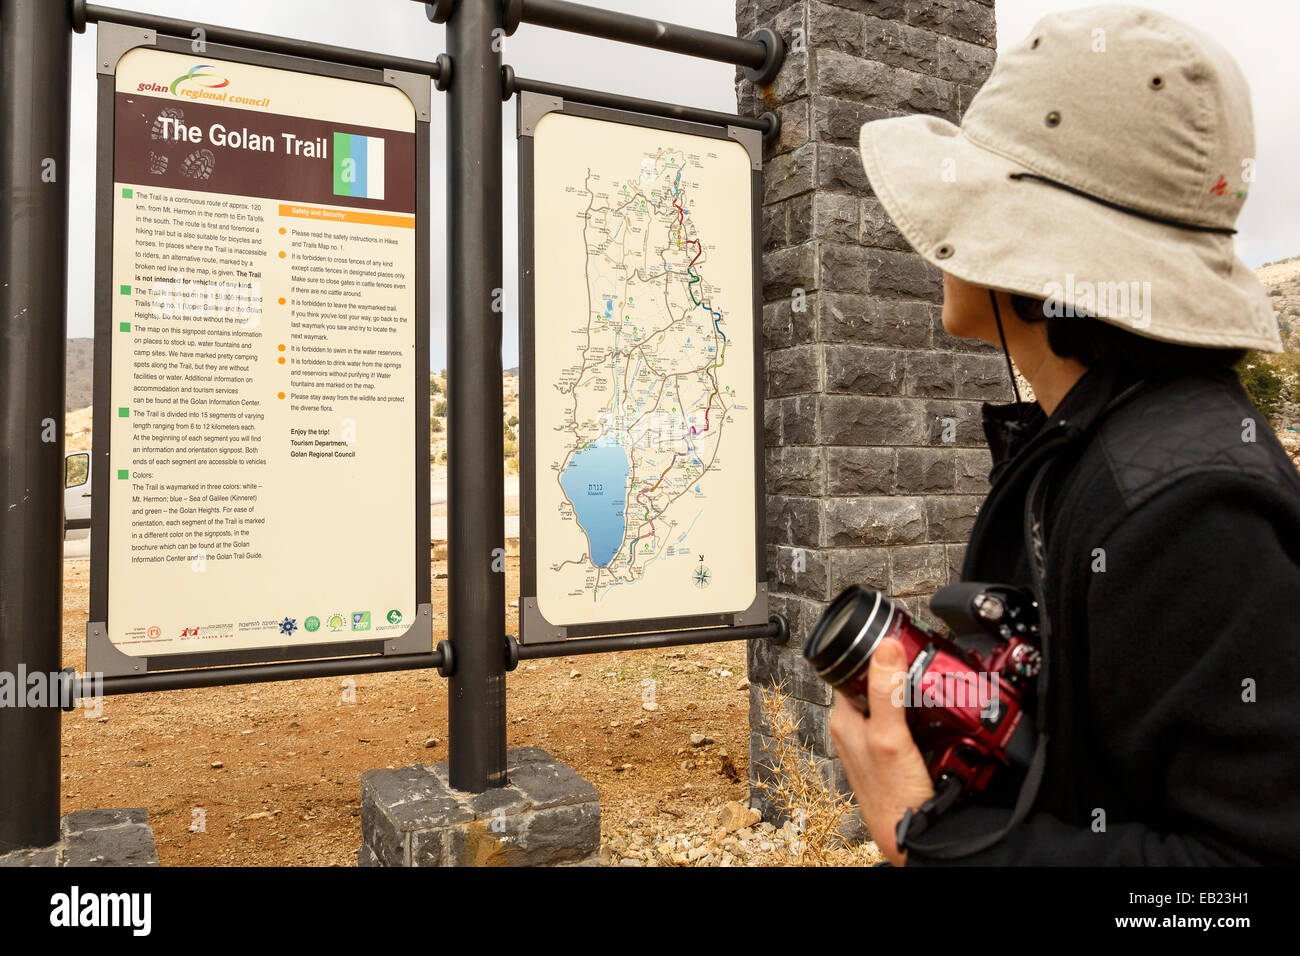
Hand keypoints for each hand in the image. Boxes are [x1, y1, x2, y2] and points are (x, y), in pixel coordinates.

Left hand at [828, 637, 934, 865]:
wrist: (910, 835)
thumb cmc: (892, 796)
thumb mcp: (889, 737)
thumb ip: (885, 693)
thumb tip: (885, 648)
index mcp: (845, 719)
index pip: (853, 672)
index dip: (875, 654)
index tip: (898, 640)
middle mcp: (856, 728)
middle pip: (876, 686)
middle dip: (898, 673)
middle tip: (922, 663)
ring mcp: (875, 742)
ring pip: (893, 704)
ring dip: (911, 695)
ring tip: (931, 687)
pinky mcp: (893, 754)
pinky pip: (906, 723)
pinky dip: (921, 716)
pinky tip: (935, 717)